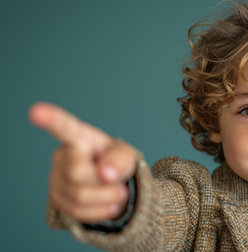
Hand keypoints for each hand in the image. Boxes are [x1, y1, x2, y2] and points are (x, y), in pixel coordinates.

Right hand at [29, 102, 136, 223]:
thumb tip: (105, 174)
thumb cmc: (115, 161)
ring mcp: (55, 178)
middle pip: (77, 175)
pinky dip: (100, 212)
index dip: (50, 119)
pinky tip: (108, 204)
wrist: (111, 184)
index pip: (64, 127)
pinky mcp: (56, 199)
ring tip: (117, 193)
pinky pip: (77, 212)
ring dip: (106, 199)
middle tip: (118, 182)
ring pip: (79, 197)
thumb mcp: (126, 155)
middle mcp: (61, 156)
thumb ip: (120, 159)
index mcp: (79, 137)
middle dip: (105, 184)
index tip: (36, 111)